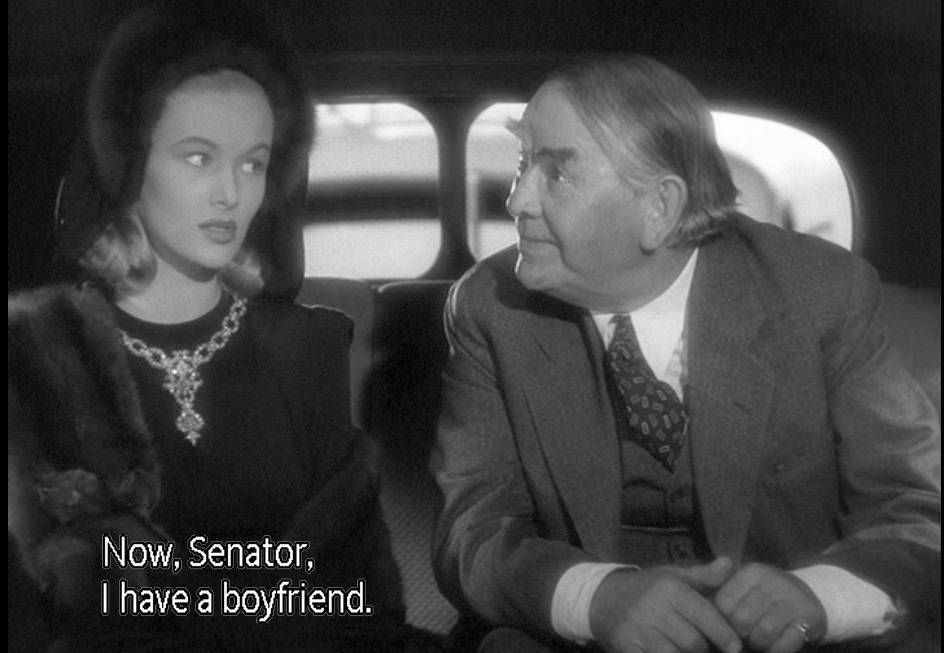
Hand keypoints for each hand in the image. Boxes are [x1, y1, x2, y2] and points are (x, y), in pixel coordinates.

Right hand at [589, 556, 741, 652]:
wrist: (602, 598)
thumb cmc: (645, 587)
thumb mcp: (672, 576)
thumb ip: (703, 575)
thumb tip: (729, 563)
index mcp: (669, 588)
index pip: (705, 616)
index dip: (724, 634)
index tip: (735, 646)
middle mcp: (653, 607)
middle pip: (693, 642)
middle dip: (702, 648)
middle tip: (703, 645)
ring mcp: (637, 630)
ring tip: (682, 647)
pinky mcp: (626, 647)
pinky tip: (666, 651)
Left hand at [714, 563, 826, 651]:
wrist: (810, 596)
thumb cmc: (766, 597)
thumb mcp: (744, 589)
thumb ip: (722, 597)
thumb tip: (700, 614)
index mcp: (751, 573)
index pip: (723, 603)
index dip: (721, 621)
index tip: (726, 626)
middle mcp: (772, 581)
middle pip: (741, 619)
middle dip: (739, 635)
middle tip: (743, 637)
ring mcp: (793, 598)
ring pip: (763, 633)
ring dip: (758, 644)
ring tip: (758, 642)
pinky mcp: (810, 616)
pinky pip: (785, 644)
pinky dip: (776, 650)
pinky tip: (775, 646)